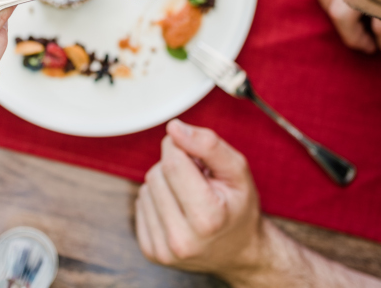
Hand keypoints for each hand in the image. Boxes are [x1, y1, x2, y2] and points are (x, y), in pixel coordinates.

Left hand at [136, 120, 274, 281]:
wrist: (240, 252)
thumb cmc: (239, 208)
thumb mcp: (237, 171)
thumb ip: (208, 144)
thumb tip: (173, 128)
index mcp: (207, 219)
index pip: (173, 163)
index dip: (181, 149)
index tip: (195, 155)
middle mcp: (182, 240)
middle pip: (156, 175)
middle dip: (174, 168)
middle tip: (198, 182)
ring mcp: (164, 251)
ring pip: (146, 189)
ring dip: (165, 185)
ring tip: (189, 197)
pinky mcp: (151, 252)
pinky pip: (140, 205)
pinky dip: (157, 200)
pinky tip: (178, 210)